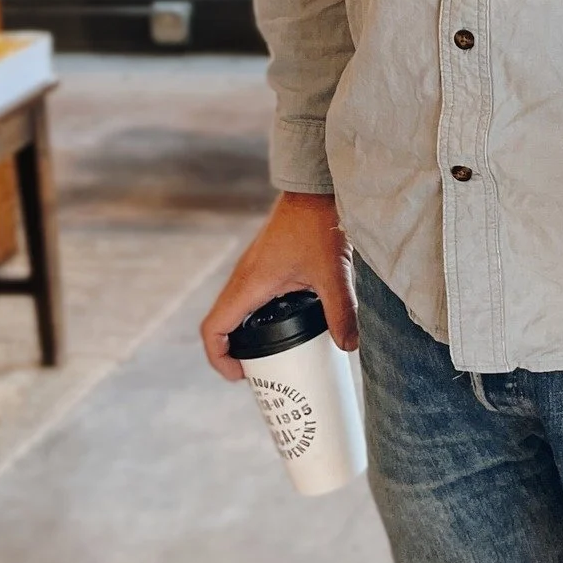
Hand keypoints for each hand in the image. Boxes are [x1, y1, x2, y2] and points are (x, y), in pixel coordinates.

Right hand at [200, 190, 357, 380]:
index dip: (218, 359)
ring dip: (244, 334)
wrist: (316, 187)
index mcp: (248, 284)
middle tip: (261, 371)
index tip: (240, 376)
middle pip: (222, 324)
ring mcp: (252, 269)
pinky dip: (257, 317)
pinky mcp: (265, 262)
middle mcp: (243, 278)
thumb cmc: (317, 223)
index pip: (213, 329)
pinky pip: (250, 297)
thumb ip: (341, 310)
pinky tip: (288, 322)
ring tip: (274, 353)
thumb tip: (350, 347)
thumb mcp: (332, 272)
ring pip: (235, 310)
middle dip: (233, 353)